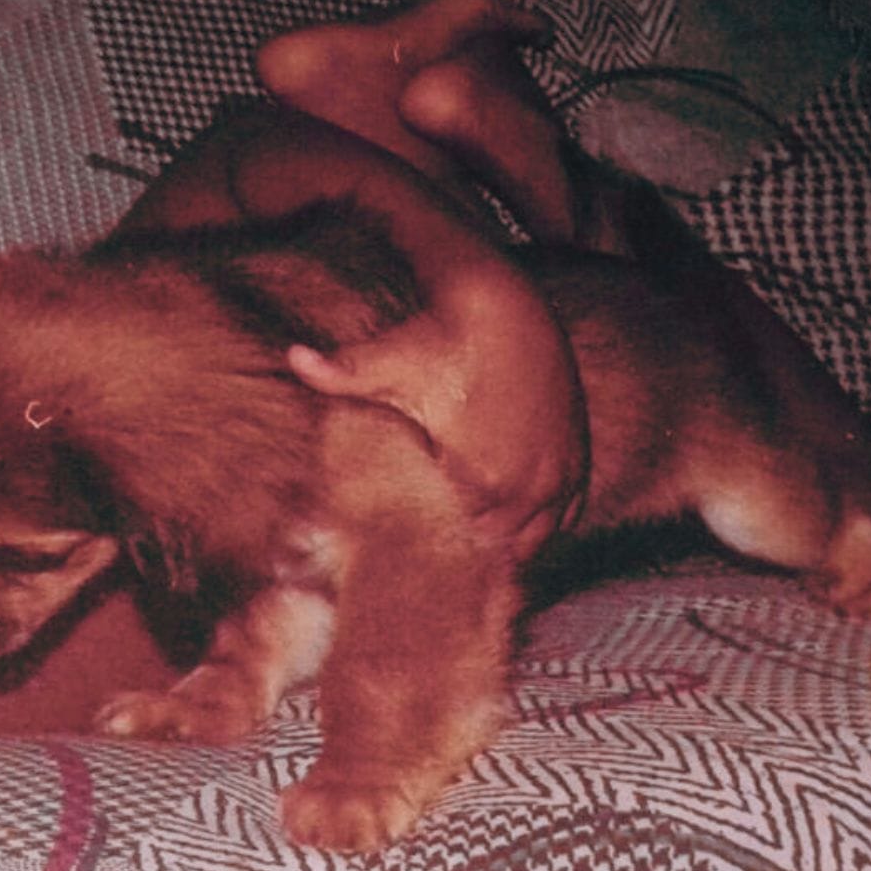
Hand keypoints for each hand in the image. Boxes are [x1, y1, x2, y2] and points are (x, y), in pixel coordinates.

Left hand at [288, 258, 585, 554]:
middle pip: (486, 553)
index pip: (447, 545)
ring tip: (460, 551)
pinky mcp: (576, 470)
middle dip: (456, 556)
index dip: (420, 553)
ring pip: (527, 547)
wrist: (509, 303)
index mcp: (480, 480)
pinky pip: (560, 525)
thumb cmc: (442, 335)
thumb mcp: (390, 357)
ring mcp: (558, 482)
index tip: (398, 562)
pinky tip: (502, 530)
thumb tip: (293, 358)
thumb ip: (342, 373)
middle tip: (424, 567)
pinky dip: (534, 531)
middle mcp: (527, 490)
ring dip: (496, 549)